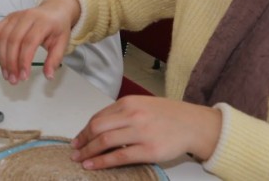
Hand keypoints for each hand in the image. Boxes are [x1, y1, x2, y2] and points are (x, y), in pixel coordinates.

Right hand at [0, 0, 79, 82]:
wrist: (54, 10)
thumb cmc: (58, 28)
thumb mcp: (62, 43)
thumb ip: (54, 59)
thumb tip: (48, 76)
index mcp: (42, 22)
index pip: (29, 42)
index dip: (24, 61)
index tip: (23, 77)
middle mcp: (27, 17)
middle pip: (14, 41)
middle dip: (11, 63)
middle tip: (13, 80)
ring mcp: (15, 16)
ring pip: (3, 38)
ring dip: (2, 59)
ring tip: (6, 75)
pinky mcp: (7, 18)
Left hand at [69, 96, 221, 168]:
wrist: (194, 125)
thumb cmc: (168, 116)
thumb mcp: (143, 105)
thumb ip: (122, 113)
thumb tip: (98, 128)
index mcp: (129, 103)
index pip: (98, 117)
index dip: (84, 130)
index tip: (77, 139)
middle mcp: (133, 115)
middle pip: (97, 128)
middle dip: (82, 140)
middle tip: (74, 150)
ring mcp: (141, 133)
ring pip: (105, 142)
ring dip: (88, 152)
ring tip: (79, 159)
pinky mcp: (149, 150)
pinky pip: (119, 157)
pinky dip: (102, 162)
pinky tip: (93, 165)